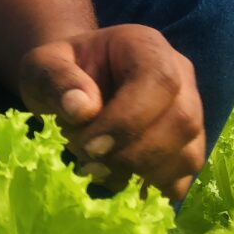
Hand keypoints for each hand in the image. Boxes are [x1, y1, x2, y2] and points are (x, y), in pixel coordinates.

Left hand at [17, 24, 204, 202]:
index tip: (89, 145)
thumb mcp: (43, 66)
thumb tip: (81, 109)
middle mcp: (179, 75)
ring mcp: (190, 110)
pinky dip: (155, 187)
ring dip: (142, 173)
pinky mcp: (187, 144)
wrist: (76, 83)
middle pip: (182, 121)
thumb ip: (57, 80)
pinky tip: (120, 179)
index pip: (158, 81)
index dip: (129, 120)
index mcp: (146, 46)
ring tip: (98, 170)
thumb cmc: (62, 72)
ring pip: (189, 153)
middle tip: (88, 162)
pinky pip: (186, 174)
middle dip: (133, 153)